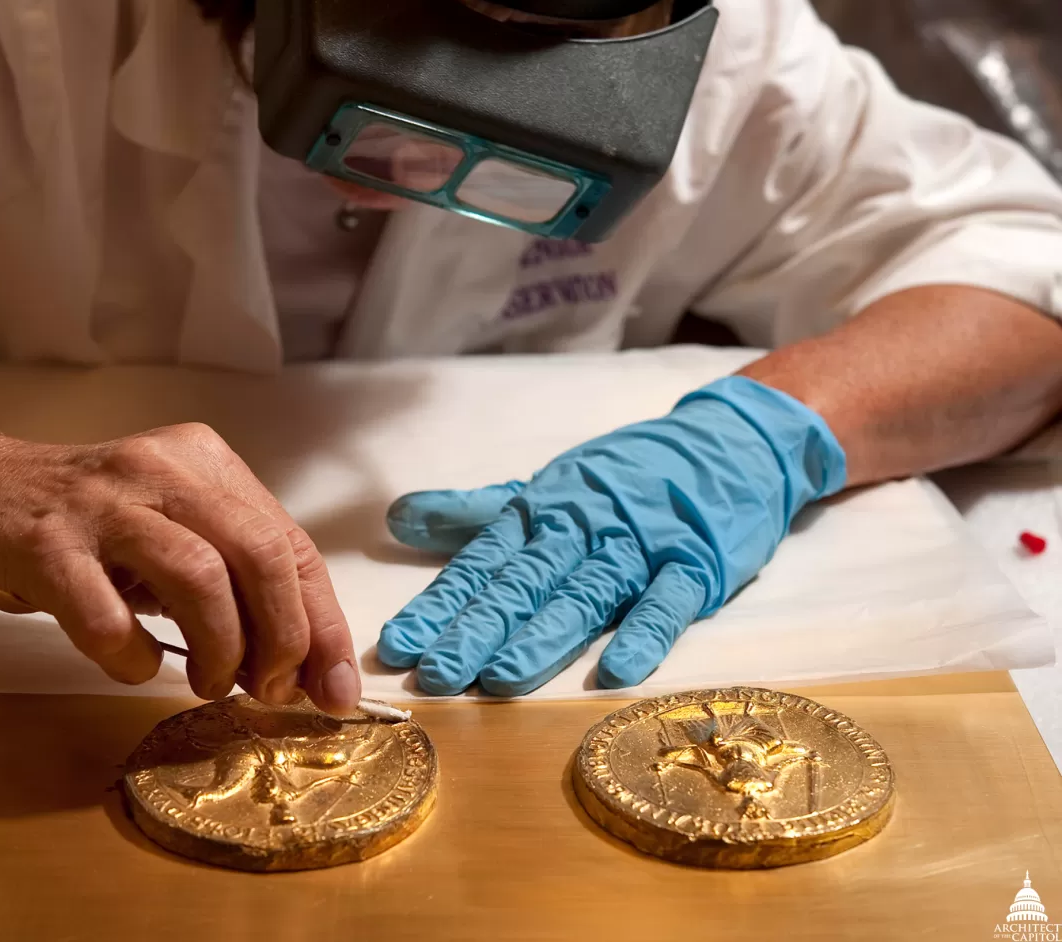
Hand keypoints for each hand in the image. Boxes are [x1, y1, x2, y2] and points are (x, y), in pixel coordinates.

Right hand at [0, 423, 360, 713]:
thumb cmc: (92, 525)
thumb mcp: (175, 532)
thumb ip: (237, 584)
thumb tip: (304, 670)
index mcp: (206, 463)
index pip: (292, 544)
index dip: (322, 624)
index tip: (334, 689)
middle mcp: (162, 471)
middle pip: (259, 553)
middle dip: (282, 638)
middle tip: (267, 689)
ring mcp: (103, 504)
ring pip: (197, 576)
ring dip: (219, 650)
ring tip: (208, 684)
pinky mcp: (47, 544)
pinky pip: (106, 616)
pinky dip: (133, 658)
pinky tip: (136, 664)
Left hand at [376, 377, 845, 694]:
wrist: (727, 444)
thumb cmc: (623, 477)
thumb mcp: (545, 488)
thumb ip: (474, 512)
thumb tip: (397, 518)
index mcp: (540, 514)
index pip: (480, 566)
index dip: (438, 607)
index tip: (398, 647)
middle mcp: (581, 530)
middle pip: (522, 586)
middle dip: (475, 632)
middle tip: (435, 675)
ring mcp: (638, 547)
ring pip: (583, 596)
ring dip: (542, 639)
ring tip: (499, 680)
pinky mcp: (694, 565)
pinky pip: (667, 602)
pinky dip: (643, 634)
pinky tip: (615, 671)